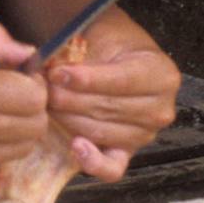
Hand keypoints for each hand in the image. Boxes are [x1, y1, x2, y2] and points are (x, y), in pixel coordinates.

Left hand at [44, 11, 180, 181]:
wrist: (114, 53)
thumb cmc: (108, 41)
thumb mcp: (101, 34)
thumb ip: (83, 51)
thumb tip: (53, 70)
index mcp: (161, 74)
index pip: (121, 81)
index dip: (87, 79)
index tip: (57, 73)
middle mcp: (160, 109)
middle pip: (108, 108)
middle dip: (70, 98)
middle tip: (42, 87)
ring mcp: (145, 135)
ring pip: (101, 132)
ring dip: (69, 118)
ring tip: (47, 102)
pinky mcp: (127, 154)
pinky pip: (112, 168)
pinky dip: (92, 161)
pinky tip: (75, 145)